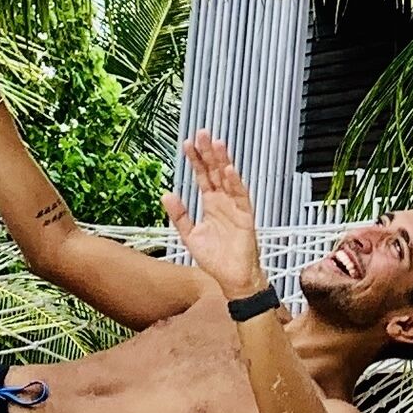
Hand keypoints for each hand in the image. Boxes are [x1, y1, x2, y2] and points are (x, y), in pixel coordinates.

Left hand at [168, 131, 269, 304]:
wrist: (232, 279)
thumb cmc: (215, 259)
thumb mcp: (190, 235)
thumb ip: (180, 215)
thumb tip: (166, 194)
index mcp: (210, 204)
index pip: (202, 176)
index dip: (196, 160)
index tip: (188, 143)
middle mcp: (223, 202)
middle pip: (215, 172)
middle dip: (208, 153)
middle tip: (202, 133)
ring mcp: (235, 207)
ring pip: (228, 179)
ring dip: (223, 161)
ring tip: (216, 143)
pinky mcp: (245, 216)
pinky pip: (241, 196)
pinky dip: (235, 183)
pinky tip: (228, 170)